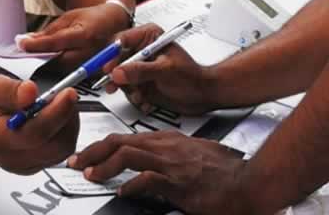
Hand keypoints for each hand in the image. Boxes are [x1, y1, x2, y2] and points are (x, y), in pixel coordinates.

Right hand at [0, 76, 78, 174]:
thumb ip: (10, 90)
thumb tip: (31, 92)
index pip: (36, 134)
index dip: (57, 113)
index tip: (68, 93)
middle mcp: (11, 158)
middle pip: (55, 147)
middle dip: (66, 119)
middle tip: (64, 96)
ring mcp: (23, 165)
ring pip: (62, 151)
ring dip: (67, 126)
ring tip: (57, 104)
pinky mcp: (33, 165)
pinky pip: (59, 153)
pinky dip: (63, 133)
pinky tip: (54, 117)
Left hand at [19, 2, 131, 70]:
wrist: (115, 24)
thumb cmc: (92, 19)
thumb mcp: (69, 18)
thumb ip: (48, 32)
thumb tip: (26, 40)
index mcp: (85, 34)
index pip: (55, 42)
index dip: (36, 44)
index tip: (22, 44)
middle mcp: (92, 52)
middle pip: (59, 62)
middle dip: (41, 61)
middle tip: (26, 58)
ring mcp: (95, 66)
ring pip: (65, 73)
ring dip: (50, 69)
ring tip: (38, 64)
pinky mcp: (96, 75)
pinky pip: (74, 78)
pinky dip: (62, 74)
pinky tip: (54, 70)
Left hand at [70, 131, 255, 214]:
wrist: (251, 181)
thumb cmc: (227, 172)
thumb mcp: (194, 158)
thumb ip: (170, 162)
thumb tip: (148, 175)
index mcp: (169, 140)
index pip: (127, 138)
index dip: (103, 146)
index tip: (88, 155)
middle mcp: (167, 146)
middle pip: (120, 141)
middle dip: (93, 151)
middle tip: (77, 161)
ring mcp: (173, 163)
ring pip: (127, 155)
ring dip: (104, 165)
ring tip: (91, 173)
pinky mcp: (180, 182)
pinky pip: (148, 179)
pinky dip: (131, 185)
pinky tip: (123, 192)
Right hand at [105, 30, 215, 115]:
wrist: (202, 95)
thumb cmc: (192, 76)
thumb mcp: (165, 71)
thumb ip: (141, 71)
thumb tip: (118, 72)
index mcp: (149, 36)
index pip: (121, 41)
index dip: (111, 55)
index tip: (107, 68)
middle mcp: (142, 50)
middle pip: (116, 59)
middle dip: (116, 76)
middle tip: (113, 85)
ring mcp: (140, 67)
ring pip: (119, 76)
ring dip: (127, 89)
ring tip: (139, 95)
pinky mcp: (140, 82)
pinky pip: (127, 89)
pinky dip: (134, 96)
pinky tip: (145, 100)